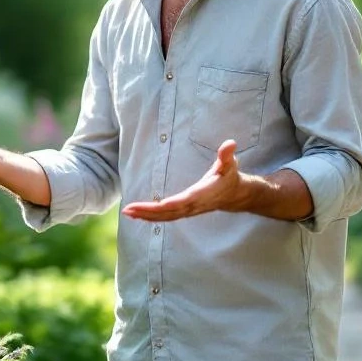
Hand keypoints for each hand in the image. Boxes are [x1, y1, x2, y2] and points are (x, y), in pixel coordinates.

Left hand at [121, 140, 244, 221]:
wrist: (234, 195)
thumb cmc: (229, 176)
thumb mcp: (230, 164)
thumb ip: (227, 155)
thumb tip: (230, 143)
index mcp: (203, 193)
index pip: (186, 200)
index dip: (174, 203)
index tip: (160, 204)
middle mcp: (193, 205)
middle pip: (169, 211)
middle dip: (149, 212)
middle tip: (129, 209)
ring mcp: (188, 210)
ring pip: (165, 216)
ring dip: (146, 216)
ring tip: (127, 212)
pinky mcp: (184, 212)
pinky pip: (166, 217)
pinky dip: (151, 217)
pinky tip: (137, 215)